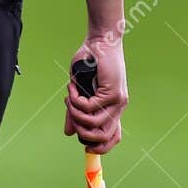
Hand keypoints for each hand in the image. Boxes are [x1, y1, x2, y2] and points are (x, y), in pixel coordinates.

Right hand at [64, 36, 127, 153]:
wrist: (100, 41)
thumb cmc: (90, 63)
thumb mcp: (80, 92)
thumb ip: (76, 113)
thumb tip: (69, 133)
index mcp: (113, 109)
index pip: (113, 138)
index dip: (99, 147)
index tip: (83, 142)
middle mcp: (118, 108)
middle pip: (102, 137)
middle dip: (82, 132)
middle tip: (71, 114)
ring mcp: (118, 101)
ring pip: (94, 123)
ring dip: (76, 113)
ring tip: (69, 99)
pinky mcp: (112, 93)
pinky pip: (89, 108)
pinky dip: (76, 100)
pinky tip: (72, 89)